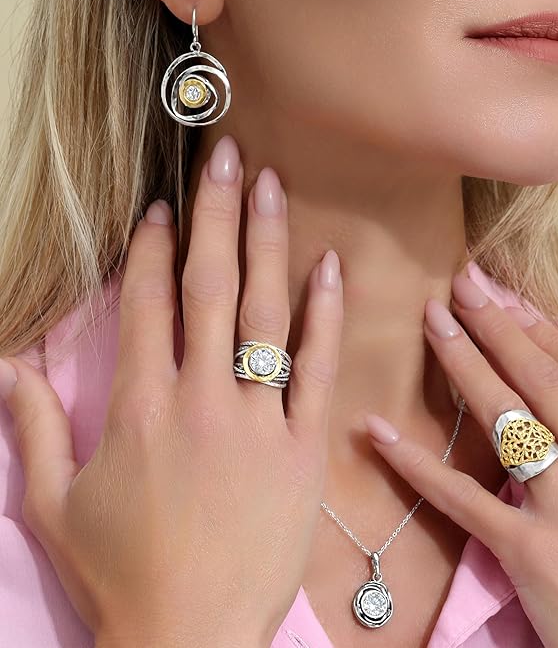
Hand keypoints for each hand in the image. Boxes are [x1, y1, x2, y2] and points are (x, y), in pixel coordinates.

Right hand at [0, 135, 343, 646]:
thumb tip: (8, 367)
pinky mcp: (302, 445)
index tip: (165, 205)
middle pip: (206, 287)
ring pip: (261, 313)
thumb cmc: (122, 572)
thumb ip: (36, 429)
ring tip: (272, 185)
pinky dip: (322, 315)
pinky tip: (328, 267)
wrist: (193, 635)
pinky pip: (316, 368)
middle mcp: (197, 397)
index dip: (154, 249)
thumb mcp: (56, 504)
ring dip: (265, 243)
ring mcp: (255, 418)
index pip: (147, 305)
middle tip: (228, 156)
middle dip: (215, 215)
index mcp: (139, 407)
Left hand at [364, 273, 557, 647]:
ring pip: (504, 418)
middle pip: (540, 380)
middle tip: (460, 286)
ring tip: (430, 321)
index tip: (507, 299)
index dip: (541, 331)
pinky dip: (416, 464)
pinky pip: (461, 497)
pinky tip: (379, 432)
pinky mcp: (526, 549)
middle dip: (496, 326)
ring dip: (462, 363)